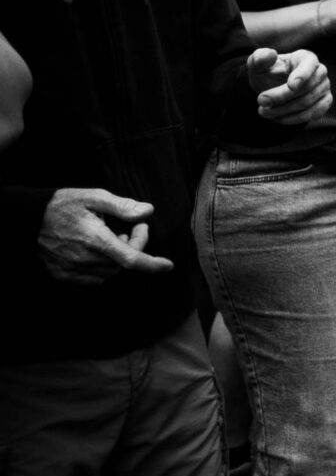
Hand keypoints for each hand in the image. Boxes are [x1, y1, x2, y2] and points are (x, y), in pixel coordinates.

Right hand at [38, 189, 172, 283]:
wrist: (28, 218)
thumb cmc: (63, 205)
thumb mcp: (94, 197)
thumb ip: (122, 206)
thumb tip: (148, 212)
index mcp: (95, 240)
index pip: (131, 259)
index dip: (152, 264)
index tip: (167, 265)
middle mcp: (84, 259)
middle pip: (124, 263)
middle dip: (135, 245)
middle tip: (133, 227)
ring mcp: (72, 270)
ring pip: (110, 271)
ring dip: (119, 256)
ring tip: (112, 235)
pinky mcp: (63, 275)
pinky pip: (94, 278)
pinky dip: (104, 266)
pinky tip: (99, 249)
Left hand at [248, 47, 330, 125]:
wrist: (272, 88)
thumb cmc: (267, 73)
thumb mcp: (257, 65)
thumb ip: (260, 58)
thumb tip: (270, 55)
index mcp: (306, 58)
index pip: (310, 65)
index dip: (302, 75)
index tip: (291, 86)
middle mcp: (320, 71)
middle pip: (306, 88)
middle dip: (281, 97)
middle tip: (260, 101)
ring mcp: (324, 88)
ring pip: (308, 104)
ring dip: (283, 110)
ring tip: (263, 111)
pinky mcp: (324, 103)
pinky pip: (312, 114)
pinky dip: (292, 119)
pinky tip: (276, 118)